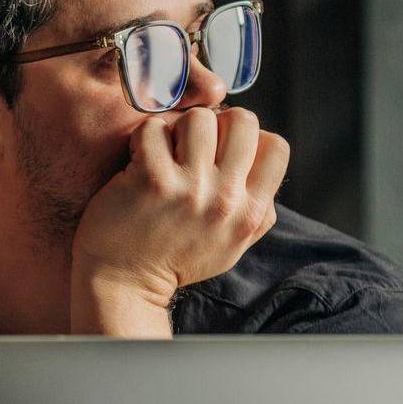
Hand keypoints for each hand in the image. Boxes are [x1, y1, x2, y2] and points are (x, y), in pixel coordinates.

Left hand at [68, 106, 289, 335]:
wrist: (126, 285)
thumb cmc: (177, 259)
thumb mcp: (232, 244)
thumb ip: (257, 208)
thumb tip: (266, 161)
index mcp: (251, 213)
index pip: (277, 146)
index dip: (250, 138)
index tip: (224, 151)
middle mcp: (226, 200)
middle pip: (242, 121)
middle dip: (217, 123)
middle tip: (193, 146)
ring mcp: (189, 189)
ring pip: (199, 118)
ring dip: (179, 128)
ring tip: (165, 151)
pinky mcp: (151, 180)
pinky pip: (155, 128)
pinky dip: (145, 137)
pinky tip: (139, 158)